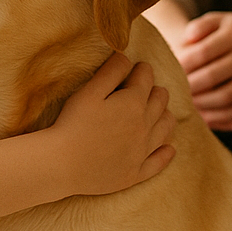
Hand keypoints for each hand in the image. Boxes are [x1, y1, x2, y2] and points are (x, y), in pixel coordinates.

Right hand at [53, 51, 176, 195]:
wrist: (62, 164)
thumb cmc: (72, 123)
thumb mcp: (89, 91)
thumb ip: (111, 72)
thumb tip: (127, 57)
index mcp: (133, 103)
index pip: (146, 78)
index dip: (142, 69)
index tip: (138, 67)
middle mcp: (144, 126)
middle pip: (160, 101)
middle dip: (155, 90)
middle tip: (145, 88)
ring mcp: (142, 151)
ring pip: (165, 128)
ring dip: (164, 116)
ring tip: (158, 112)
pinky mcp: (135, 173)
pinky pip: (159, 162)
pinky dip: (166, 153)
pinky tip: (169, 149)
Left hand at [176, 12, 231, 131]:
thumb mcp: (222, 19)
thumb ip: (200, 26)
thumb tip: (184, 41)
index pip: (203, 52)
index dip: (182, 64)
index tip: (169, 71)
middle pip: (212, 76)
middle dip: (189, 86)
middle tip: (173, 91)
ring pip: (225, 97)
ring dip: (202, 104)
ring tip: (186, 103)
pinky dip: (220, 117)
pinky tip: (204, 116)